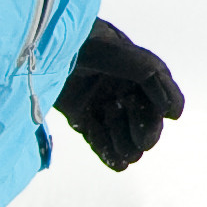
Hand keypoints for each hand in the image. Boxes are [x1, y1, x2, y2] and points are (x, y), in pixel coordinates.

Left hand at [57, 19, 183, 169]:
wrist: (34, 48)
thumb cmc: (75, 42)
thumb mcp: (112, 50)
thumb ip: (144, 71)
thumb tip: (172, 111)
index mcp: (132, 67)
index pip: (159, 90)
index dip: (167, 102)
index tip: (170, 115)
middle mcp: (120, 87)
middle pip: (144, 117)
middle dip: (147, 130)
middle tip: (142, 142)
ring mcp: (101, 104)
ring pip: (123, 133)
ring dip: (127, 145)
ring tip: (125, 152)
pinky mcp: (82, 118)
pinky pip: (100, 141)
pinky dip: (110, 154)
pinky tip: (118, 164)